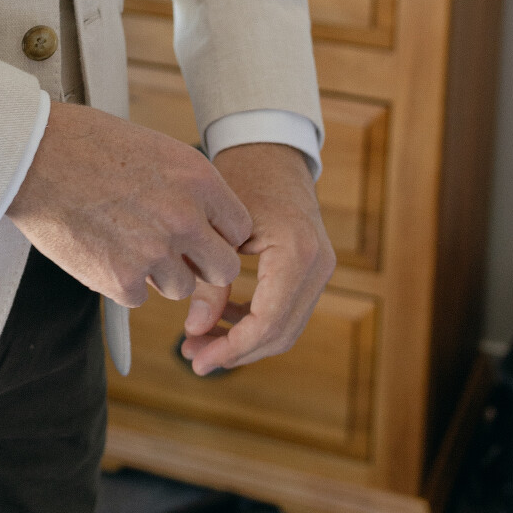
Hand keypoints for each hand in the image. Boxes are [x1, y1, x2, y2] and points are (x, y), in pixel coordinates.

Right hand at [7, 102, 252, 309]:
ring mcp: (154, 252)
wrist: (32, 156)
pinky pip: (138, 297)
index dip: (218, 235)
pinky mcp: (120, 279)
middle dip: (200, 265)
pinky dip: (121, 282)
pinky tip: (100, 251)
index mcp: (198, 178)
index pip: (240, 229)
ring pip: (180, 287)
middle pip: (222, 269)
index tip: (200, 235)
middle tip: (171, 252)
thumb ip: (186, 187)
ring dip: (157, 274)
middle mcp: (184, 217)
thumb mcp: (153, 149)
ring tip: (123, 242)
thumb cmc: (86, 144)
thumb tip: (204, 219)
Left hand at [178, 142, 333, 375]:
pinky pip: (286, 312)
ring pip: (284, 328)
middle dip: (235, 351)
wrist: (270, 153)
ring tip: (198, 342)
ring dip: (243, 341)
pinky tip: (219, 319)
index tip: (196, 360)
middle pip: (279, 334)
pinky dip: (254, 323)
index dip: (231, 349)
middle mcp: (318, 266)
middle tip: (192, 357)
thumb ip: (208, 282)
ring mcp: (320, 271)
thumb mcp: (218, 228)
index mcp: (297, 254)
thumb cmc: (241, 178)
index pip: (267, 323)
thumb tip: (194, 332)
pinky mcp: (311, 272)